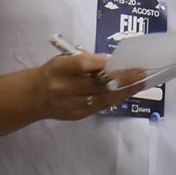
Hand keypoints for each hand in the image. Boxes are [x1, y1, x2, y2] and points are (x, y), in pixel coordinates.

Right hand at [34, 52, 149, 122]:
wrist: (34, 97)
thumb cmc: (53, 73)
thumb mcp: (63, 60)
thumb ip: (83, 60)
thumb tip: (111, 62)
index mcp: (59, 68)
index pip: (81, 64)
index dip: (99, 62)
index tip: (115, 59)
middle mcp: (64, 87)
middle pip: (97, 83)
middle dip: (122, 78)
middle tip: (141, 72)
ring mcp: (70, 104)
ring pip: (103, 98)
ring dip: (124, 90)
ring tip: (141, 83)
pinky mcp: (76, 115)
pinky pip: (100, 106)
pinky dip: (115, 99)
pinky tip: (127, 92)